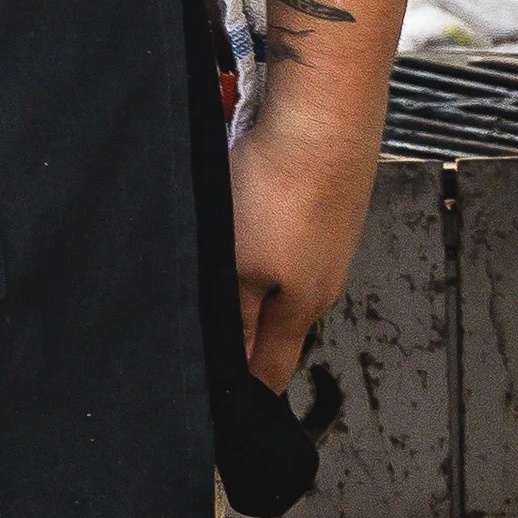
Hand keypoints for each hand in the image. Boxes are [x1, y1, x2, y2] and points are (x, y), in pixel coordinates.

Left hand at [230, 106, 377, 391]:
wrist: (320, 116)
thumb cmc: (279, 189)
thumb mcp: (240, 266)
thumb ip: (235, 317)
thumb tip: (238, 370)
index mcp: (302, 307)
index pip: (273, 370)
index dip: (246, 391)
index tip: (215, 401)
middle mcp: (319, 278)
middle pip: (273, 323)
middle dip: (238, 333)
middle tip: (195, 333)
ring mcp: (322, 239)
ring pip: (273, 274)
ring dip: (242, 277)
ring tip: (204, 266)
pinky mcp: (317, 202)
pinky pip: (277, 232)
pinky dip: (252, 232)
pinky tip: (230, 213)